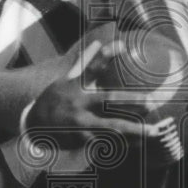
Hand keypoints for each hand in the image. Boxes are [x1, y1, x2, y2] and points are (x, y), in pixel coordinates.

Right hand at [25, 45, 148, 149]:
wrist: (34, 125)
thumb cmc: (55, 98)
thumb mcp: (66, 79)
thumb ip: (84, 62)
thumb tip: (97, 43)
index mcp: (76, 86)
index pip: (92, 66)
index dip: (106, 54)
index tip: (123, 45)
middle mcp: (79, 103)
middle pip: (108, 100)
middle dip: (131, 101)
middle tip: (151, 101)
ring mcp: (80, 123)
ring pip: (110, 127)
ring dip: (133, 130)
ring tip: (153, 131)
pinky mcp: (81, 140)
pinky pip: (105, 143)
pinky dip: (122, 144)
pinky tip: (140, 145)